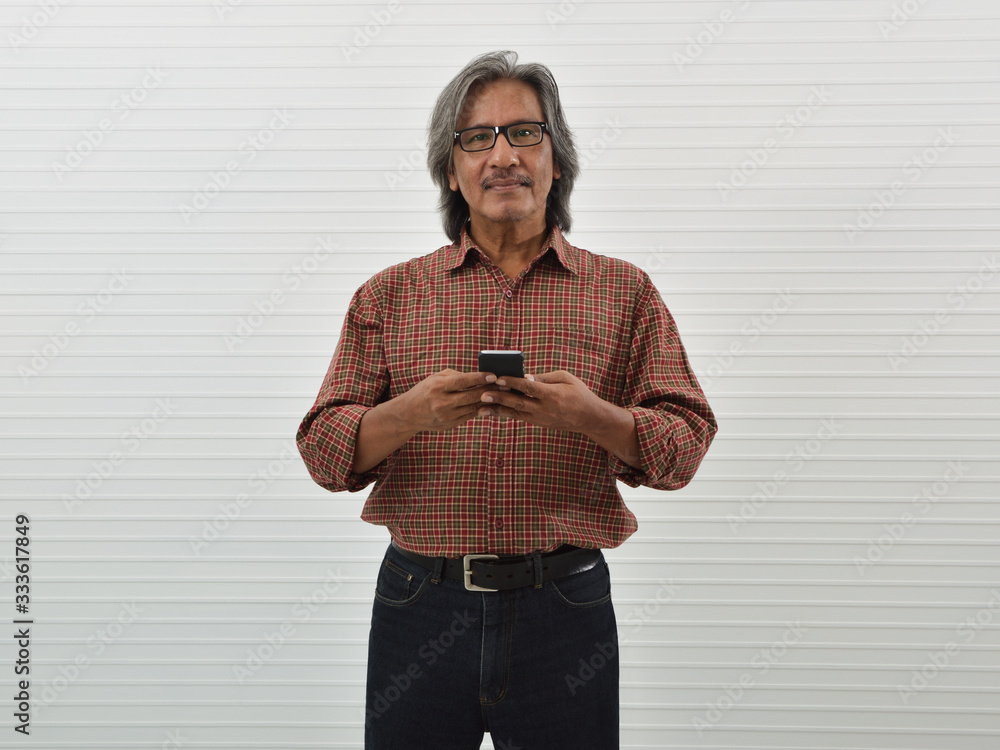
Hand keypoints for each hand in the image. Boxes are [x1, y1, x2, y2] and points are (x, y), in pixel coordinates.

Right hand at [395, 368, 497, 433]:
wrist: (408, 414)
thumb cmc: (424, 391)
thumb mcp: (435, 378)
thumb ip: (455, 376)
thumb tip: (477, 376)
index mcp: (437, 387)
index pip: (462, 381)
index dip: (479, 378)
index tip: (493, 375)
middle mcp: (442, 403)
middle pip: (471, 396)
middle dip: (489, 390)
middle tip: (503, 384)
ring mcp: (447, 416)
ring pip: (473, 407)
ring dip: (488, 400)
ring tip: (500, 393)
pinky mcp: (451, 424)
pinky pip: (470, 415)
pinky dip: (480, 408)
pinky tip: (490, 402)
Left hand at [477, 370, 602, 433]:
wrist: (588, 417)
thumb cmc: (577, 392)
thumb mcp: (565, 378)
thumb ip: (543, 377)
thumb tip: (523, 376)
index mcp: (553, 395)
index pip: (529, 388)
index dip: (513, 383)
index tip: (498, 378)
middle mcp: (546, 409)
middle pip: (518, 403)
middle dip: (499, 399)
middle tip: (482, 394)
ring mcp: (542, 418)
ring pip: (516, 413)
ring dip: (498, 410)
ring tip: (481, 407)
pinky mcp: (539, 423)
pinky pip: (520, 417)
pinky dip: (506, 414)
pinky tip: (493, 410)